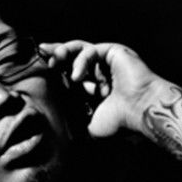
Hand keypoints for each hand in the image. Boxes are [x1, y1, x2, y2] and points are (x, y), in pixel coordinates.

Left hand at [40, 40, 163, 137]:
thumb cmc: (119, 122)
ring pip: (80, 49)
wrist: (139, 112)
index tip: (41, 69)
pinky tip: (76, 76)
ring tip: (54, 61)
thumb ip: (74, 125)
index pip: (69, 74)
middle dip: (56, 54)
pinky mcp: (114, 52)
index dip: (56, 71)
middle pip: (72, 57)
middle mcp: (99, 72)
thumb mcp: (88, 127)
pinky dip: (80, 61)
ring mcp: (106, 61)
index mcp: (92, 87)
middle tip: (42, 54)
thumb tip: (57, 132)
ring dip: (64, 52)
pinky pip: (90, 51)